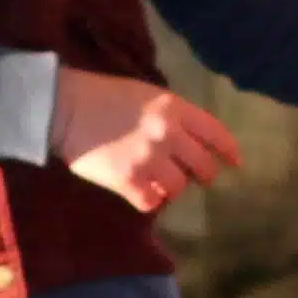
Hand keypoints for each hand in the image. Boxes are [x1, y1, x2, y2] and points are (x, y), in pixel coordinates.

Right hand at [51, 65, 241, 213]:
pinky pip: (151, 202)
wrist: (63, 107)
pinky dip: (148, 200)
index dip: (228, 151)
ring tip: (159, 182)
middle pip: (203, 167)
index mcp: (173, 109)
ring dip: (172, 188)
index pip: (215, 133)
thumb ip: (172, 115)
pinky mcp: (127, 180)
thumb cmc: (103, 95)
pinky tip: (141, 192)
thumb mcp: (146, 95)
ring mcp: (148, 159)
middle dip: (204, 175)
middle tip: (196, 179)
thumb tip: (191, 139)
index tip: (235, 163)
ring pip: (178, 188)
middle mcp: (167, 134)